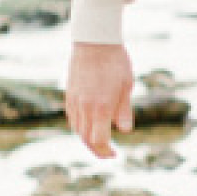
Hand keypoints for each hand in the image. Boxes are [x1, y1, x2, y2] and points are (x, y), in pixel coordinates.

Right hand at [65, 42, 135, 157]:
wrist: (94, 41)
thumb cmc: (115, 62)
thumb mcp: (126, 86)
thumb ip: (124, 110)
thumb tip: (125, 131)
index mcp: (100, 107)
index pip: (99, 140)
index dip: (106, 150)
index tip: (115, 154)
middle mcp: (84, 107)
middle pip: (86, 138)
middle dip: (97, 149)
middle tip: (108, 154)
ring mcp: (74, 101)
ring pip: (77, 129)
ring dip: (87, 139)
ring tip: (100, 142)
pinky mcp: (69, 94)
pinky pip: (72, 117)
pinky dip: (79, 127)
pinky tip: (88, 126)